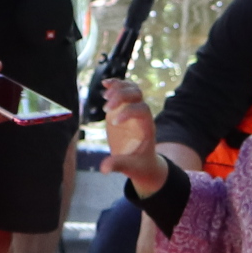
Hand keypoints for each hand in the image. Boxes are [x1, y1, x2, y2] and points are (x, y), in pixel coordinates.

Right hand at [97, 80, 170, 195]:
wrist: (143, 162)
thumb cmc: (139, 165)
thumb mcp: (131, 168)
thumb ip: (118, 165)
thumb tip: (104, 169)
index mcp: (147, 127)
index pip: (143, 110)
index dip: (128, 112)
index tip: (114, 123)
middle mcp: (141, 115)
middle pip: (137, 95)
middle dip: (122, 97)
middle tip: (106, 108)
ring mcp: (133, 109)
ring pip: (131, 88)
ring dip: (118, 88)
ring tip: (106, 96)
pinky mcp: (124, 108)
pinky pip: (123, 90)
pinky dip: (115, 84)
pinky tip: (105, 83)